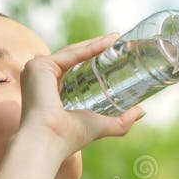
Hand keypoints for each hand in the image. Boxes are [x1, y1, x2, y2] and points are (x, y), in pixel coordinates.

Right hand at [18, 33, 145, 156]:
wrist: (50, 140)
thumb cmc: (69, 137)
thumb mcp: (100, 125)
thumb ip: (121, 121)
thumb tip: (142, 112)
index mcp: (49, 91)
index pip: (71, 68)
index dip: (92, 58)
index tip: (111, 51)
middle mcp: (40, 79)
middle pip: (71, 56)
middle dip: (94, 47)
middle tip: (116, 41)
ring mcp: (37, 71)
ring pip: (71, 52)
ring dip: (93, 44)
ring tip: (114, 39)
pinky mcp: (39, 67)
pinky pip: (69, 54)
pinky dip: (89, 48)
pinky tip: (106, 44)